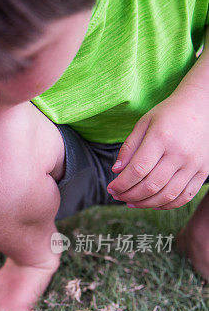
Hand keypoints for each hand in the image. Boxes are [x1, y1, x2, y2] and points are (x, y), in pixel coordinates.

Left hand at [107, 86, 208, 208]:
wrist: (204, 106)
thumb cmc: (170, 114)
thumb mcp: (145, 122)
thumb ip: (129, 146)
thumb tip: (116, 171)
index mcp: (162, 137)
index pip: (137, 169)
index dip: (121, 184)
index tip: (111, 188)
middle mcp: (180, 152)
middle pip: (151, 186)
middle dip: (129, 195)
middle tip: (118, 196)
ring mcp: (194, 164)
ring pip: (167, 195)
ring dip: (146, 204)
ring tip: (132, 202)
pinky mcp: (204, 171)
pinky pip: (185, 196)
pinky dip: (167, 204)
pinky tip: (153, 203)